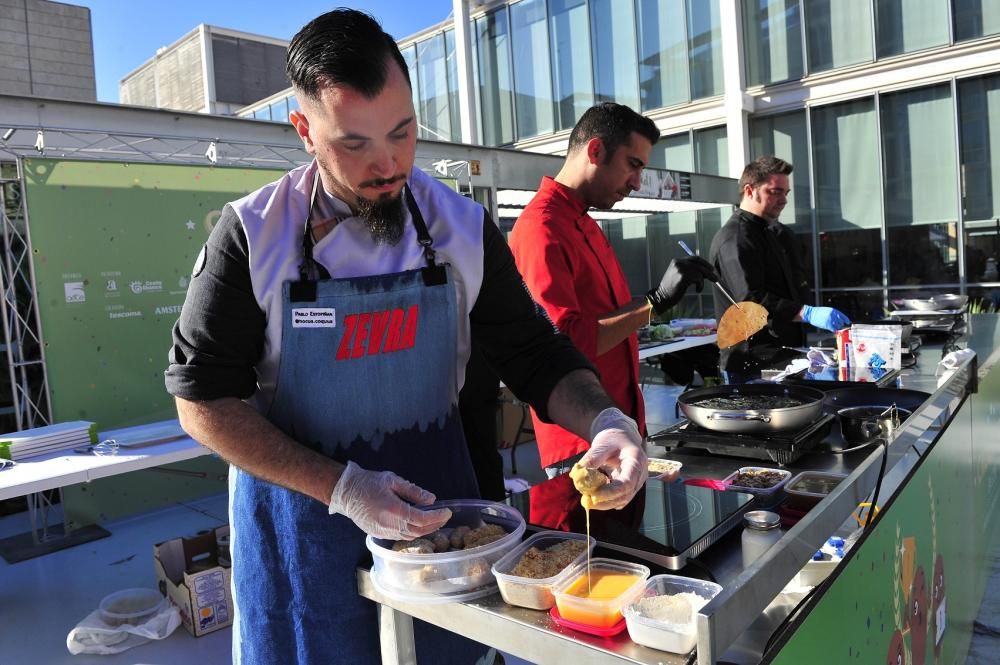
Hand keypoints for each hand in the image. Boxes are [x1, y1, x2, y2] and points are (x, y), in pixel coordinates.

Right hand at [328, 461, 451, 539]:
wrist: (345, 492)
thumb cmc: (368, 482)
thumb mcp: (392, 480)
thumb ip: (413, 491)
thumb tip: (431, 499)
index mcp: (395, 510)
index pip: (422, 519)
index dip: (438, 517)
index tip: (447, 512)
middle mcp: (390, 525)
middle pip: (418, 531)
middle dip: (434, 525)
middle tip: (444, 517)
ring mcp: (383, 532)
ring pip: (410, 536)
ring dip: (424, 530)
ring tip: (434, 521)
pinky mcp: (378, 534)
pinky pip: (400, 537)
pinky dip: (412, 532)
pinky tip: (417, 525)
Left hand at [577, 408, 647, 509]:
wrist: (621, 438)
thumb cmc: (613, 439)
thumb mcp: (602, 444)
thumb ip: (592, 458)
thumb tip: (579, 473)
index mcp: (636, 461)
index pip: (627, 483)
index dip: (611, 492)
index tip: (594, 496)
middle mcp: (640, 474)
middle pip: (626, 495)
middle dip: (606, 501)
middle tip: (588, 501)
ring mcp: (637, 482)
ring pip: (623, 500)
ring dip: (606, 503)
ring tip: (588, 500)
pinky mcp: (630, 487)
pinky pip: (621, 498)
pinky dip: (608, 500)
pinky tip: (595, 497)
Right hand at [647, 256, 719, 314]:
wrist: (662, 298)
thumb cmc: (673, 289)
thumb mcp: (680, 276)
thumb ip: (690, 270)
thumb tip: (708, 270)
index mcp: (677, 261)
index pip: (695, 258)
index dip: (705, 263)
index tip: (711, 269)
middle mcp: (678, 263)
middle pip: (699, 264)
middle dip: (709, 272)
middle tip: (716, 279)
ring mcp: (680, 269)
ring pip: (700, 272)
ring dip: (702, 281)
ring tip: (698, 288)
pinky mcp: (682, 277)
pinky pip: (698, 279)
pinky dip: (700, 285)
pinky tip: (697, 290)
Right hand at [800, 305, 850, 330]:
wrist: (811, 313)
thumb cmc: (819, 312)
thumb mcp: (828, 310)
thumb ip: (834, 314)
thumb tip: (840, 319)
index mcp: (834, 311)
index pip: (843, 316)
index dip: (846, 320)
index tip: (848, 322)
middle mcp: (833, 315)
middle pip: (841, 322)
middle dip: (840, 324)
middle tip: (838, 325)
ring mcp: (830, 320)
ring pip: (838, 326)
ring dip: (837, 327)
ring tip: (833, 326)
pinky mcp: (827, 325)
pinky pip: (833, 329)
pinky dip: (834, 330)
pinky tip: (833, 329)